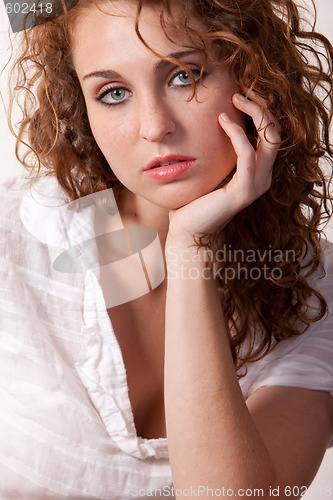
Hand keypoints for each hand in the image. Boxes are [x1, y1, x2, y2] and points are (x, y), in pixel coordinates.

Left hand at [167, 90, 280, 246]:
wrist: (188, 230)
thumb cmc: (194, 199)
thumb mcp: (211, 166)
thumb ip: (218, 148)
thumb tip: (212, 118)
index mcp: (257, 170)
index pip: (270, 133)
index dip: (260, 109)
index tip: (241, 90)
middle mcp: (263, 176)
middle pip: (276, 131)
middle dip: (262, 106)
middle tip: (241, 89)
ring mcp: (256, 184)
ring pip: (270, 139)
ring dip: (255, 113)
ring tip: (235, 97)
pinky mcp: (244, 191)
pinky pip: (247, 155)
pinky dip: (237, 133)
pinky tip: (222, 119)